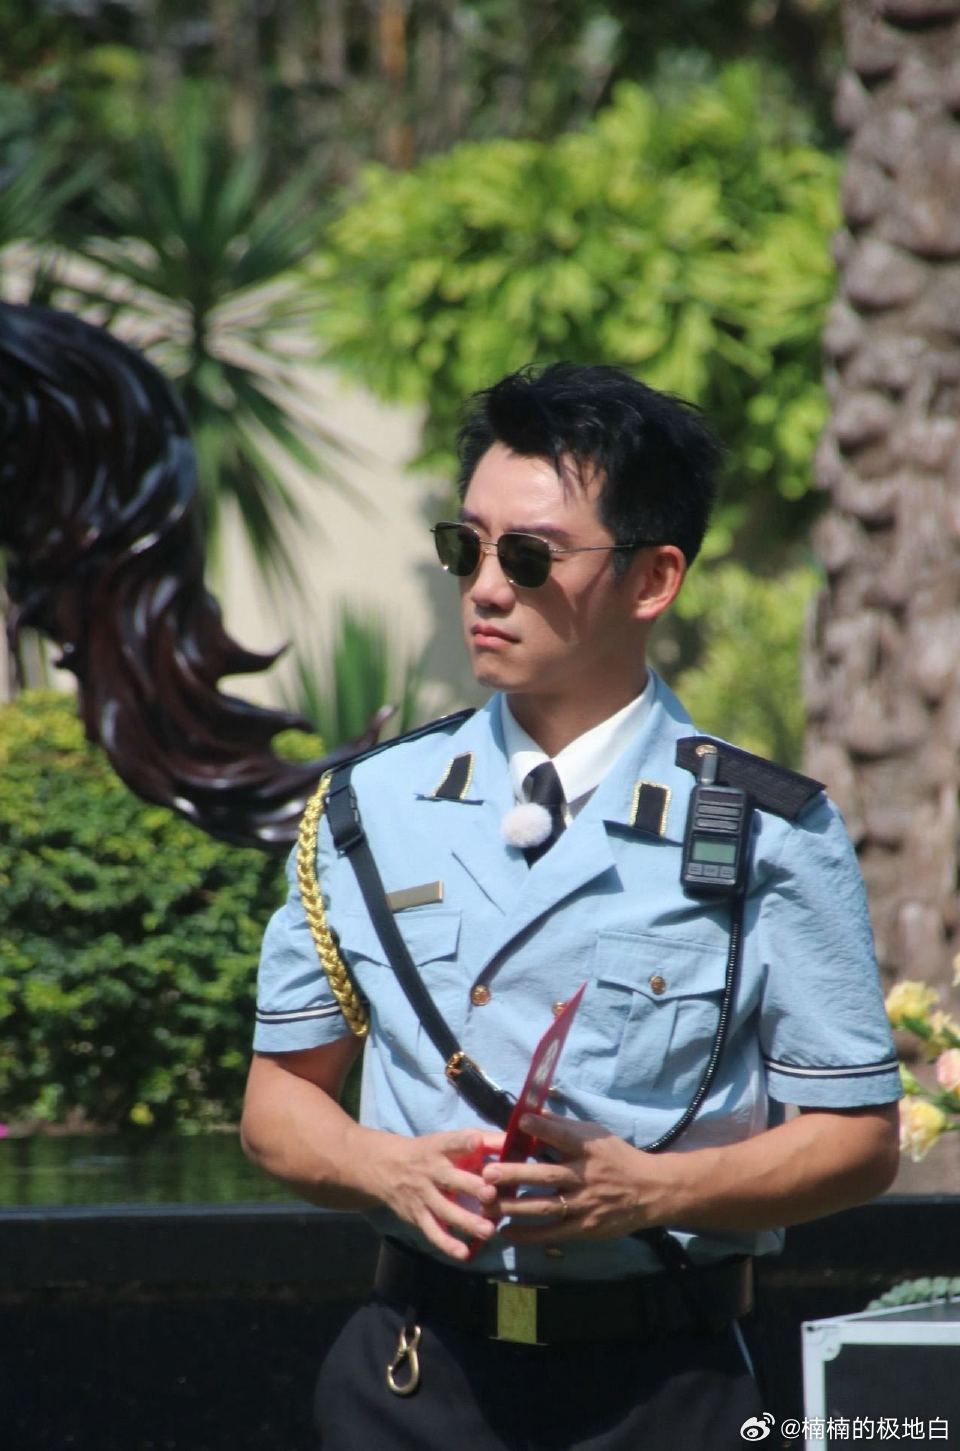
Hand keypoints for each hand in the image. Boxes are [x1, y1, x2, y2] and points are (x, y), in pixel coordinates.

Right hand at [360, 1126, 504, 1260]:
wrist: (386, 1167)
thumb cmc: (430, 1152)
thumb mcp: (449, 1140)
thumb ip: (484, 1140)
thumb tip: (516, 1140)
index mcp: (440, 1147)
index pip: (451, 1142)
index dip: (464, 1142)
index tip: (477, 1142)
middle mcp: (431, 1171)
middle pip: (451, 1179)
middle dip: (470, 1186)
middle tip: (490, 1193)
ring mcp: (423, 1195)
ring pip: (444, 1209)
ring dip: (466, 1221)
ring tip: (488, 1231)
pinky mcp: (418, 1216)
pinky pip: (432, 1231)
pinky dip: (447, 1244)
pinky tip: (464, 1254)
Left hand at [481, 1113, 666, 1243]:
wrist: (651, 1191)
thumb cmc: (616, 1157)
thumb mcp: (596, 1135)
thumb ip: (563, 1126)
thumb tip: (531, 1111)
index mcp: (588, 1149)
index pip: (564, 1136)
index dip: (543, 1128)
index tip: (521, 1121)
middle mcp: (585, 1176)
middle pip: (547, 1175)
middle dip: (516, 1174)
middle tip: (489, 1173)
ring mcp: (585, 1204)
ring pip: (545, 1206)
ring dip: (514, 1207)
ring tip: (488, 1204)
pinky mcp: (585, 1228)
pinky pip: (553, 1233)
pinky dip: (529, 1234)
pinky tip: (507, 1231)